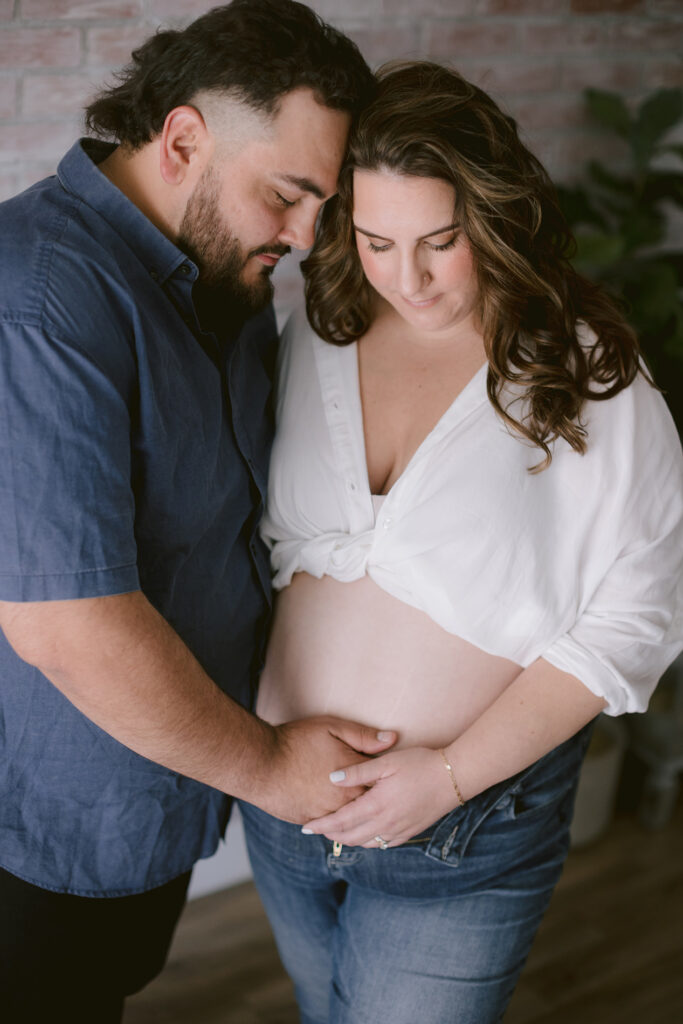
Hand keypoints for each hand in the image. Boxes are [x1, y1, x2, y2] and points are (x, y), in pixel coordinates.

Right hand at [255, 715, 396, 823]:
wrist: (260, 764)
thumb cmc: (295, 742)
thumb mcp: (331, 728)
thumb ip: (363, 736)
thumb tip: (392, 739)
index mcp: (354, 775)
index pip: (383, 781)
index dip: (390, 779)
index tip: (397, 777)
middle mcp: (345, 799)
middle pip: (372, 805)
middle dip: (381, 801)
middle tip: (391, 799)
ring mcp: (328, 813)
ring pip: (354, 820)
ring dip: (364, 817)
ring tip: (374, 814)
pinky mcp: (312, 821)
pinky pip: (334, 828)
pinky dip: (343, 826)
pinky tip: (349, 824)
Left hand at [300, 746, 459, 847]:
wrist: (454, 777)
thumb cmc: (420, 764)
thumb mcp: (386, 762)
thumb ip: (358, 771)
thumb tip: (331, 778)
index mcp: (377, 805)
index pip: (341, 821)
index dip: (321, 826)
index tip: (305, 828)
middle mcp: (386, 823)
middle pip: (350, 836)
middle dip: (330, 836)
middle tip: (315, 831)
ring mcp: (399, 830)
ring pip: (366, 843)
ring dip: (347, 840)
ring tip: (334, 834)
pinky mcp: (409, 832)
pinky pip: (382, 845)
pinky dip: (367, 842)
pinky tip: (364, 836)